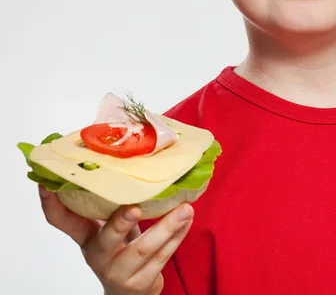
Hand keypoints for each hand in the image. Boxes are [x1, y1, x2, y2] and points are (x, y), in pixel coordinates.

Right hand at [39, 185, 193, 294]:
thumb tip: (129, 156)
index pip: (62, 221)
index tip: (47, 184)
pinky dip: (178, 236)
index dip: (52, 204)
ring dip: (167, 227)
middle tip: (135, 207)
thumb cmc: (120, 248)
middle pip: (107, 239)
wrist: (129, 293)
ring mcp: (119, 272)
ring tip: (185, 209)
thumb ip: (111, 203)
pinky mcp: (141, 283)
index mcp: (86, 236)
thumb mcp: (107, 228)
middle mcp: (98, 255)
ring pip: (144, 249)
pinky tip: (187, 219)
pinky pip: (163, 257)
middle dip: (120, 223)